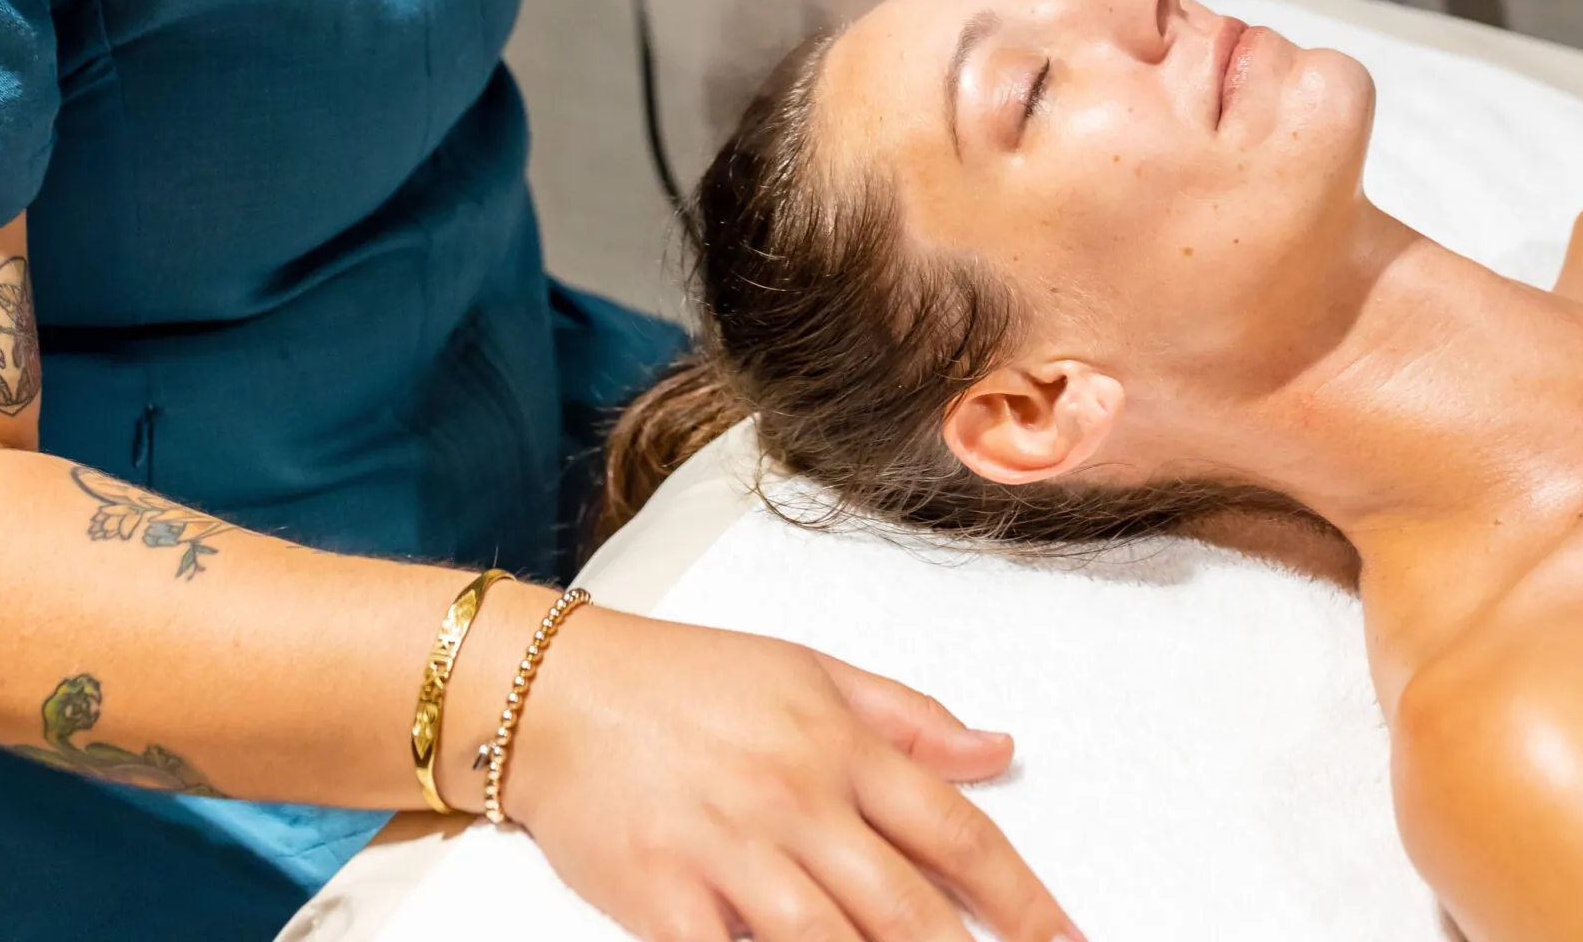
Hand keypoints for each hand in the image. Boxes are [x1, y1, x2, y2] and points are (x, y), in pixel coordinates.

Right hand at [507, 603, 1076, 941]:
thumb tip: (998, 749)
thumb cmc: (687, 679)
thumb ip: (909, 718)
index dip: (1022, 902)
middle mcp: (798, 801)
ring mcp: (732, 855)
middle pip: (907, 912)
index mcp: (840, 745)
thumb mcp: (810, 671)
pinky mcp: (666, 902)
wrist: (560, 692)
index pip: (956, 834)